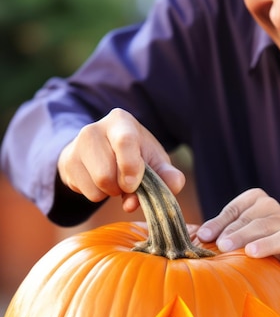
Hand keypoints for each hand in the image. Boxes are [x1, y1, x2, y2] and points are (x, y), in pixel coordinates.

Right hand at [57, 108, 184, 212]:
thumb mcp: (154, 162)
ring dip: (111, 192)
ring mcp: (77, 145)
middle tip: (128, 182)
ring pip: (97, 185)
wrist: (100, 154)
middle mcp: (94, 128)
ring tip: (115, 181)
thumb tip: (174, 186)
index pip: (124, 141)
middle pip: (106, 174)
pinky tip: (101, 182)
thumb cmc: (135, 157)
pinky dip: (99, 195)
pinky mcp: (67, 162)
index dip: (130, 167)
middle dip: (121, 187)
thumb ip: (169, 174)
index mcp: (121, 121)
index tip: (132, 185)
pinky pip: (88, 193)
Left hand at [197, 188, 279, 300]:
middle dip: (239, 233)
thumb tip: (187, 235)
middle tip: (221, 245)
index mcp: (260, 205)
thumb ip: (221, 232)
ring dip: (267, 244)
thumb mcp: (248, 232)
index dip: (220, 221)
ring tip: (251, 253)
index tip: (204, 235)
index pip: (238, 209)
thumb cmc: (271, 243)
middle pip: (258, 222)